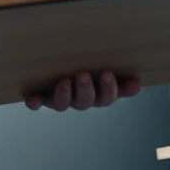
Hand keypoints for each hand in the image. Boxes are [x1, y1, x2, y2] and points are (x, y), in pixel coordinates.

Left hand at [25, 71, 139, 112]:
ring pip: (63, 104)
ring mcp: (60, 99)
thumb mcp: (104, 68)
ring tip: (65, 81)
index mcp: (97, 94)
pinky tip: (33, 100)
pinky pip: (38, 102)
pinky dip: (35, 102)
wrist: (59, 65)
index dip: (112, 90)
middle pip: (85, 101)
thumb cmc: (89, 65)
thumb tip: (136, 81)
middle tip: (84, 75)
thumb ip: (119, 73)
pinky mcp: (42, 97)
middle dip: (86, 90)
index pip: (107, 97)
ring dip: (64, 95)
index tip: (113, 75)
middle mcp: (79, 100)